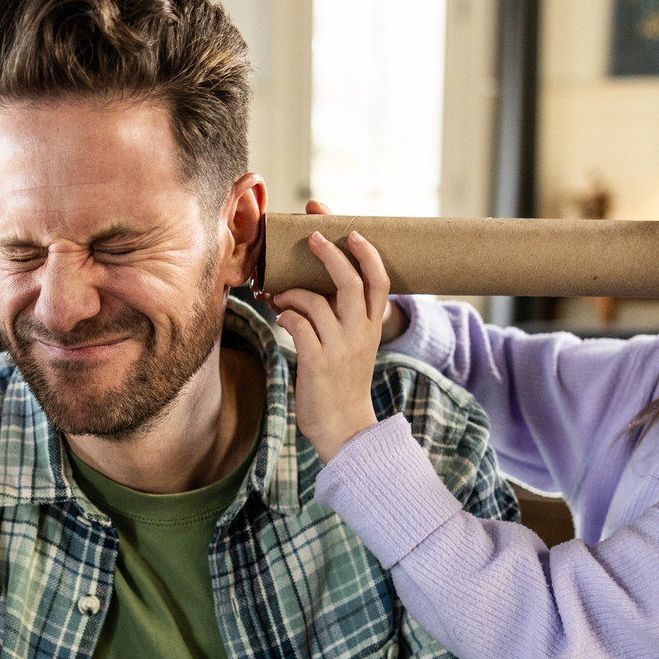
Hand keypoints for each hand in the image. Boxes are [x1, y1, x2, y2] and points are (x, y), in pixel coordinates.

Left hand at [269, 210, 392, 462]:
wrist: (344, 428)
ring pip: (315, 301)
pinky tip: (280, 319)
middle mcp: (360, 333)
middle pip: (351, 282)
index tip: (351, 230)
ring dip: (291, 292)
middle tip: (312, 236)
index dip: (368, 252)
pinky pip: (297, 325)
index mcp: (372, 327)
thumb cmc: (341, 383)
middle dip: (330, 254)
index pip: (381, 281)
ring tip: (277, 296)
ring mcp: (340, 348)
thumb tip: (303, 287)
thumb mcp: (352, 347)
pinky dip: (285, 316)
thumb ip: (340, 317)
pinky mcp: (318, 362)